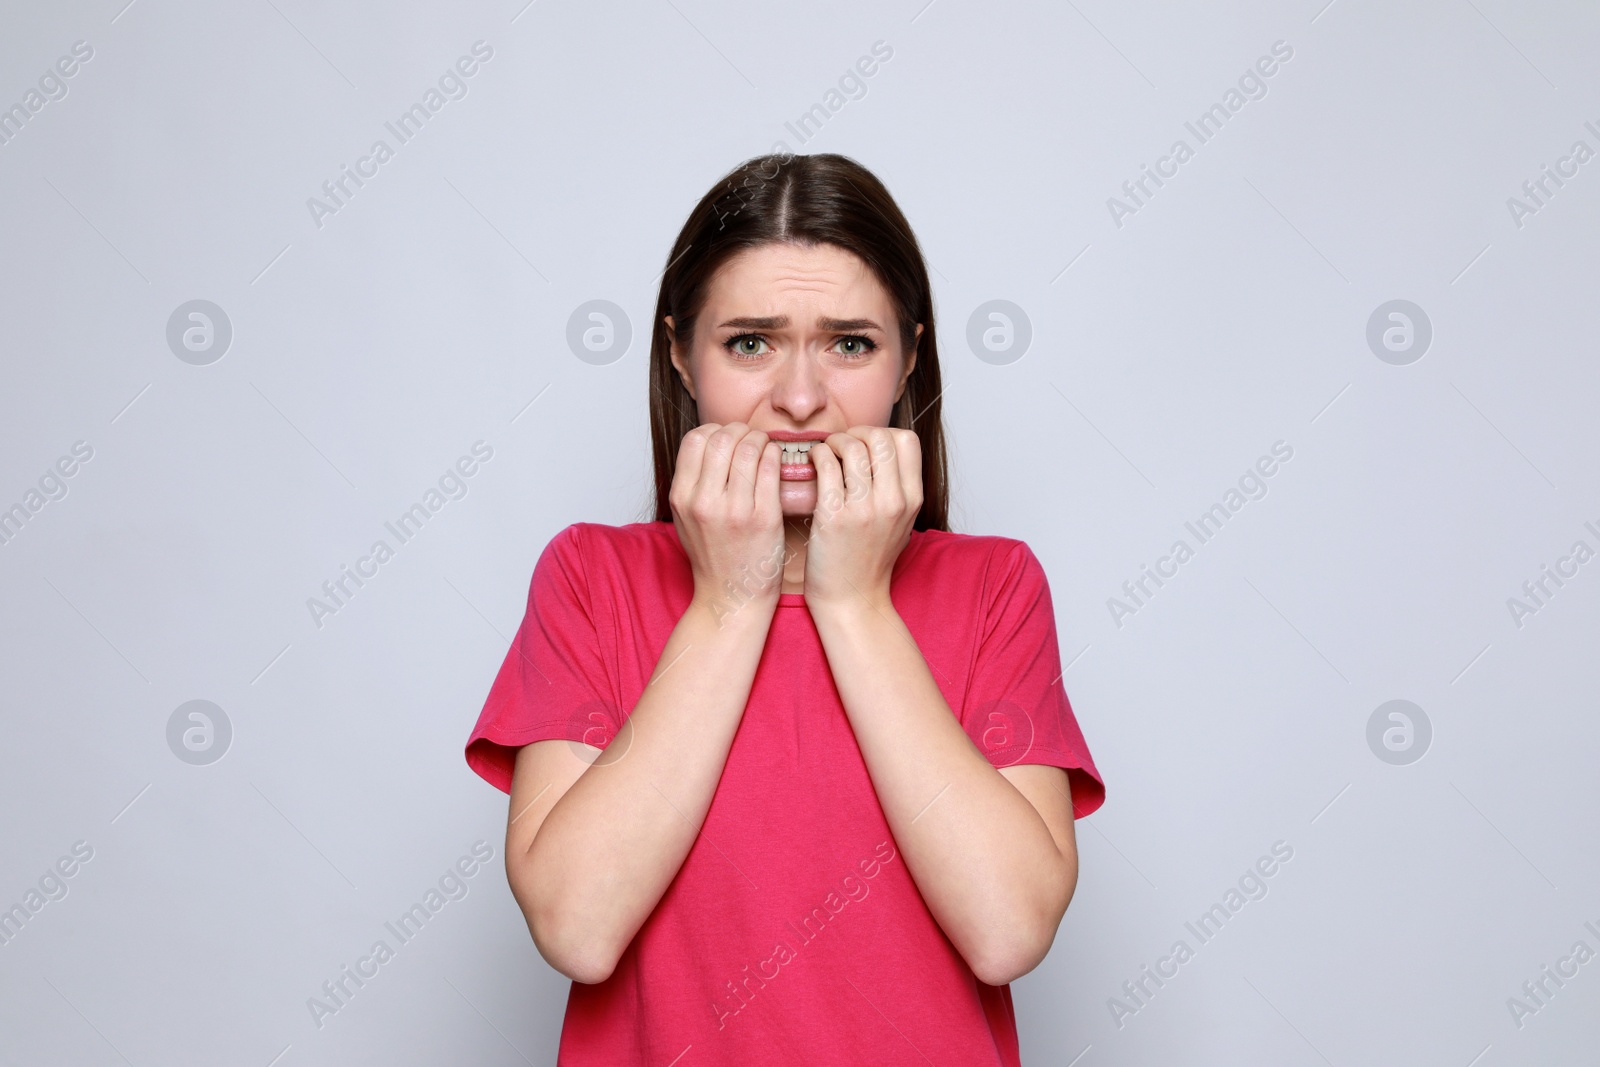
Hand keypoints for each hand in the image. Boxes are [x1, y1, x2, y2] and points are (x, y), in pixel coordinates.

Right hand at [668, 422, 785, 624]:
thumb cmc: (713, 556)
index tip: (727, 438)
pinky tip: (775, 461)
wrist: (732, 597)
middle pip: (722, 438)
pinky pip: (771, 468)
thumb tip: (710, 441)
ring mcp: (735, 510)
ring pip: (749, 447)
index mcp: (682, 498)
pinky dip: (775, 455)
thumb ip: (692, 481)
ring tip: (764, 448)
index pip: (694, 439)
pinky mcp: (764, 518)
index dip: (714, 430)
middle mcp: (704, 502)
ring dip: (760, 439)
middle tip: (751, 438)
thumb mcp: (687, 518)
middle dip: (740, 430)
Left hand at [804, 427, 921, 612]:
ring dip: (833, 442)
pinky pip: (825, 465)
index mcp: (912, 500)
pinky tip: (813, 464)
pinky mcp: (834, 517)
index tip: (865, 445)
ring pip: (851, 447)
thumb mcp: (900, 523)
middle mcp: (893, 502)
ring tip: (826, 453)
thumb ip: (898, 488)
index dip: (883, 433)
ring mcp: (864, 509)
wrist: (852, 599)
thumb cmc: (870, 560)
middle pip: (880, 437)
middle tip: (842, 445)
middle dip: (857, 433)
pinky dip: (816, 455)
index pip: (907, 440)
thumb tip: (883, 450)